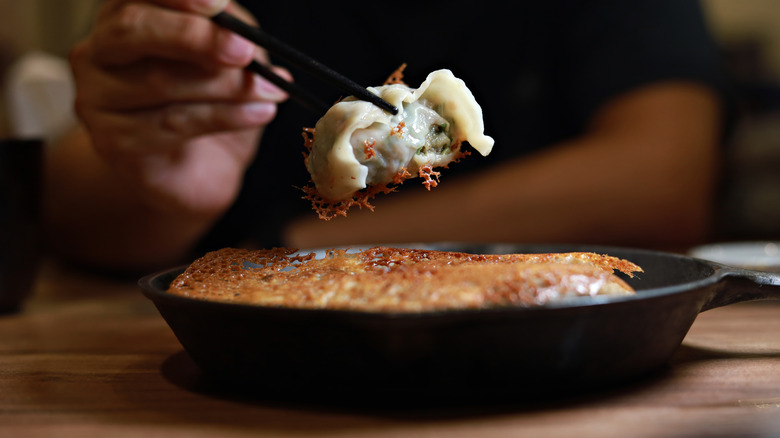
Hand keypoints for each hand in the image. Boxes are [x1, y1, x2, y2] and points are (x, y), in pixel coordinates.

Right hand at [70, 0, 288, 216]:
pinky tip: (260, 113)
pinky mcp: (111, 141)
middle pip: (133, 30)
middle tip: (242, 50)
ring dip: (225, 85)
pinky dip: (225, 117)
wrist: (193, 169)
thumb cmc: (206, 101)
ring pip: (159, 81)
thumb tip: (247, 35)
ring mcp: (96, 97)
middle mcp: (98, 50)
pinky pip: (172, 124)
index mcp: (123, 14)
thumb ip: (227, 33)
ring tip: (270, 91)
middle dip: (193, 37)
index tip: (217, 3)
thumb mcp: (226, 55)